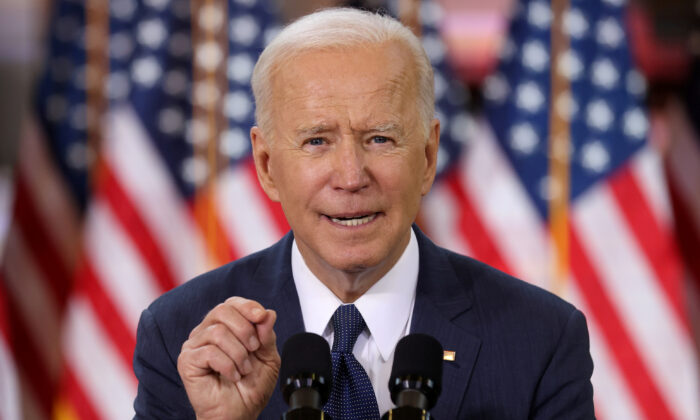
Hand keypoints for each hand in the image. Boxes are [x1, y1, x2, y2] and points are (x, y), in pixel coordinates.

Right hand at [177, 297, 279, 419]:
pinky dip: (228, 365)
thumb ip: (267, 335)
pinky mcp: (187, 361)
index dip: (247, 307)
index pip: (231, 304)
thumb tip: (268, 313)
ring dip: (238, 353)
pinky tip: (232, 376)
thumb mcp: (268, 357)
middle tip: (253, 350)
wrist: (240, 413)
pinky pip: (210, 352)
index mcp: (225, 327)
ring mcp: (194, 346)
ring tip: (243, 369)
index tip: (261, 317)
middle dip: (245, 330)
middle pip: (222, 311)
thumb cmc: (251, 386)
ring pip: (218, 332)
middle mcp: (206, 332)